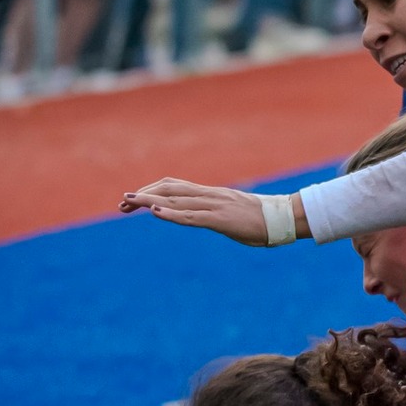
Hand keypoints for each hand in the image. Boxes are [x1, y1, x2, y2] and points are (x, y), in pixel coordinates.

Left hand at [119, 178, 282, 244]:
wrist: (284, 218)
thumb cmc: (262, 220)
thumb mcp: (233, 213)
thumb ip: (217, 213)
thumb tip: (206, 218)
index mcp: (211, 194)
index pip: (175, 186)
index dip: (152, 191)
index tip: (134, 200)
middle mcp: (209, 195)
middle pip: (169, 190)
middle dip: (144, 196)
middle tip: (122, 204)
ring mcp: (214, 206)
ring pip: (176, 200)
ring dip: (149, 201)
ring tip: (128, 203)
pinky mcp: (220, 219)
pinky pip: (192, 216)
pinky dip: (171, 214)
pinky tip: (156, 214)